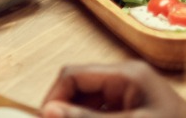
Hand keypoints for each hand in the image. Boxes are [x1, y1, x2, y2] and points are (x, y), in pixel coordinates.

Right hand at [40, 62, 185, 117]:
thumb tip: (49, 111)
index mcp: (126, 73)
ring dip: (79, 116)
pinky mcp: (136, 112)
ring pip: (88, 104)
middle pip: (79, 90)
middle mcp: (126, 80)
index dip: (54, 97)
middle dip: (66, 110)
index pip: (73, 75)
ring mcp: (131, 97)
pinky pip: (103, 113)